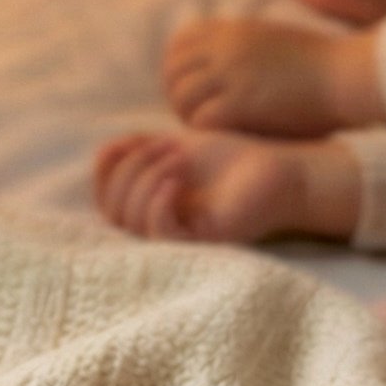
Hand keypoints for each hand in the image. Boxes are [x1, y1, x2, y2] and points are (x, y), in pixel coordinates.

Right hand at [93, 130, 361, 243]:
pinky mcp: (202, 243)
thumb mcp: (181, 146)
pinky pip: (160, 233)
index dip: (104, 172)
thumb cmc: (237, 161)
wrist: (281, 172)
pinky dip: (158, 202)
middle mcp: (162, 225)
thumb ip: (143, 148)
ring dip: (144, 180)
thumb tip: (105, 150)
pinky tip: (176, 179)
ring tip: (177, 157)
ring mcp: (181, 237)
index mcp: (153, 205)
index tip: (123, 143)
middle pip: (114, 211)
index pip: (106, 200)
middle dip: (128, 171)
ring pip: (132, 223)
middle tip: (163, 146)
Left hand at [162, 18, 385, 136]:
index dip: (178, 71)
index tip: (192, 90)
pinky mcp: (240, 104)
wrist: (344, 75)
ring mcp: (230, 74)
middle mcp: (225, 48)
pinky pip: (199, 120)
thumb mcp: (272, 39)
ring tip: (209, 131)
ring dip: (189, 117)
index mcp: (232, 31)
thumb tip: (224, 60)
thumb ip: (242, 45)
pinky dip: (204, 132)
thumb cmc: (318, 64)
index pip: (179, 45)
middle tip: (196, 117)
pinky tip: (221, 138)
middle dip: (179, 97)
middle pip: (173, 72)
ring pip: (181, 97)